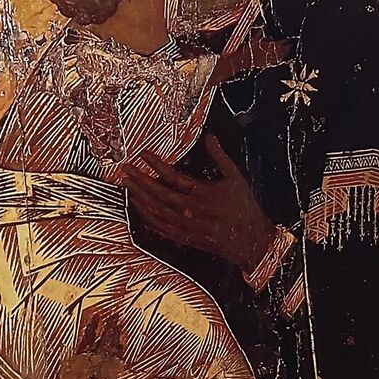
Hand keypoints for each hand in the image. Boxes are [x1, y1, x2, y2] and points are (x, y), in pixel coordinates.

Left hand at [118, 134, 277, 272]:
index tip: (144, 154)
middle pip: (158, 194)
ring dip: (139, 198)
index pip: (172, 176)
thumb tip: (210, 138)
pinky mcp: (186, 238)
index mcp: (201, 193)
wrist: (251, 240)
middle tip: (127, 170)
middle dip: (139, 180)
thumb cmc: (244, 210)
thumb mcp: (235, 177)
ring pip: (156, 211)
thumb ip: (220, 156)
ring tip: (128, 187)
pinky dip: (148, 218)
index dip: (155, 163)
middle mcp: (190, 210)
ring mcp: (186, 226)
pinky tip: (140, 210)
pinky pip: (161, 228)